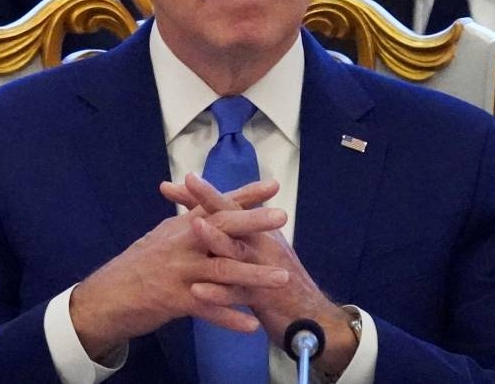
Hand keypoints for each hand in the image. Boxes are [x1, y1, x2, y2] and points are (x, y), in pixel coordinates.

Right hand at [69, 179, 289, 361]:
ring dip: (254, 274)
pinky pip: (208, 309)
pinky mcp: (174, 300)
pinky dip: (230, 317)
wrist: (105, 297)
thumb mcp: (162, 237)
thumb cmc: (138, 265)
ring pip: (222, 270)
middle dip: (253, 221)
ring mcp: (179, 271)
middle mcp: (182, 243)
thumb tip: (206, 206)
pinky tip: (252, 325)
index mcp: (181, 226)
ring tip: (282, 277)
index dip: (244, 195)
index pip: (216, 204)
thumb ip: (186, 221)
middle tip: (282, 216)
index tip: (272, 185)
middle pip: (221, 228)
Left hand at [163, 174, 359, 375]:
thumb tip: (216, 219)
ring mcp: (263, 269)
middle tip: (189, 181)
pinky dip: (218, 293)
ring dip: (216, 239)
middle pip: (235, 216)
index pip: (231, 205)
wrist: (309, 316)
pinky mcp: (262, 298)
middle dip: (211, 199)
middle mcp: (262, 243)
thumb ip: (240, 237)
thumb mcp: (262, 253)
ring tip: (195, 225)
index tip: (185, 177)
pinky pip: (237, 294)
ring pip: (236, 251)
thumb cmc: (279, 281)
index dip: (207, 193)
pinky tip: (197, 291)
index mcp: (259, 232)